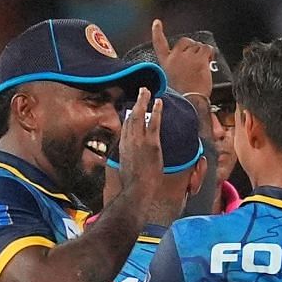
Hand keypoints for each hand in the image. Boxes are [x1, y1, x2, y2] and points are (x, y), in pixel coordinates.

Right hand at [116, 87, 185, 220]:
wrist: (137, 190)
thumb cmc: (132, 186)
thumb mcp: (126, 171)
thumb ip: (128, 162)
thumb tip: (130, 162)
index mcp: (123, 148)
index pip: (125, 127)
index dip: (129, 116)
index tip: (134, 109)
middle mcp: (129, 141)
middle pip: (130, 117)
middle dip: (136, 103)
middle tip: (141, 92)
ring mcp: (140, 141)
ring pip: (140, 115)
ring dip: (143, 101)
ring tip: (147, 91)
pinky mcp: (151, 143)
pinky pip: (153, 122)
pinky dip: (156, 110)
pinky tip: (159, 102)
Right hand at [153, 19, 212, 102]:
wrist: (190, 102)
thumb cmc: (183, 96)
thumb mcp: (172, 81)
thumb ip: (176, 67)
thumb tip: (187, 61)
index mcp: (166, 63)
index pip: (159, 43)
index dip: (157, 32)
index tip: (157, 23)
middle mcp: (175, 57)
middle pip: (185, 41)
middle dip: (192, 47)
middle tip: (195, 60)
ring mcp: (187, 57)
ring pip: (198, 45)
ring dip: (202, 53)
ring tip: (201, 66)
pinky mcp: (199, 59)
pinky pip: (207, 48)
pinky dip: (210, 53)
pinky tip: (208, 60)